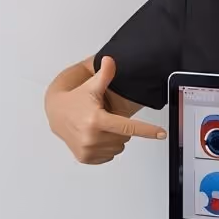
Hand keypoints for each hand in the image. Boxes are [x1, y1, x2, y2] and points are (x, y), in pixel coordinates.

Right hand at [47, 56, 166, 163]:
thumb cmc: (75, 101)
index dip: (148, 130)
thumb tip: (111, 60)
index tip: (162, 134)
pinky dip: (105, 148)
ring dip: (113, 139)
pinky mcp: (85, 158)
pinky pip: (108, 156)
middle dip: (120, 129)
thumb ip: (104, 74)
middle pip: (125, 138)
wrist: (56, 114)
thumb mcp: (91, 86)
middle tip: (106, 118)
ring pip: (118, 148)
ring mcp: (88, 150)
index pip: (129, 127)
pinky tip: (94, 137)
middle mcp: (91, 137)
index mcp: (96, 120)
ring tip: (98, 127)